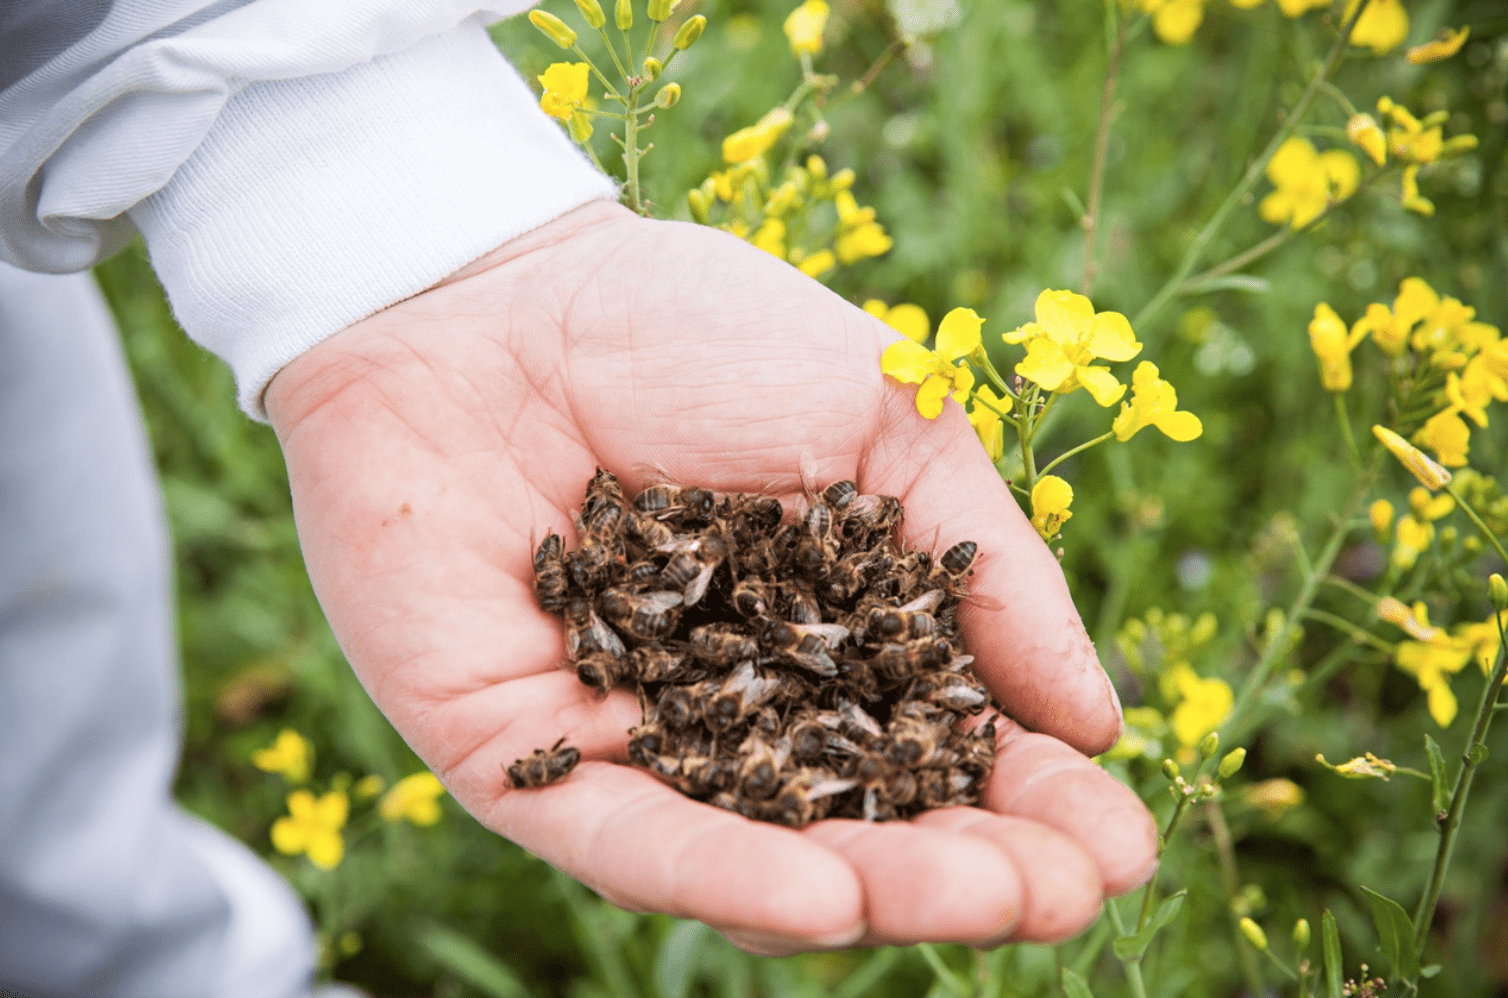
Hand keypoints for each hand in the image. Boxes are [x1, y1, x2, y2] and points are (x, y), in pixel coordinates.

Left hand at [265, 201, 1156, 953]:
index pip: (946, 749)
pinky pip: (624, 839)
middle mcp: (739, 714)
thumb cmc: (696, 336)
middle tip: (1066, 892)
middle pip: (864, 826)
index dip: (1035, 802)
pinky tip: (824, 903)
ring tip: (985, 897)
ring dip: (877, 891)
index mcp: (832, 641)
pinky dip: (719, 878)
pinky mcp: (521, 760)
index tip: (1119, 839)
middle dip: (974, 869)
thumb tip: (1098, 720)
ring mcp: (633, 744)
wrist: (495, 290)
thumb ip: (987, 572)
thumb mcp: (888, 427)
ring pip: (760, 857)